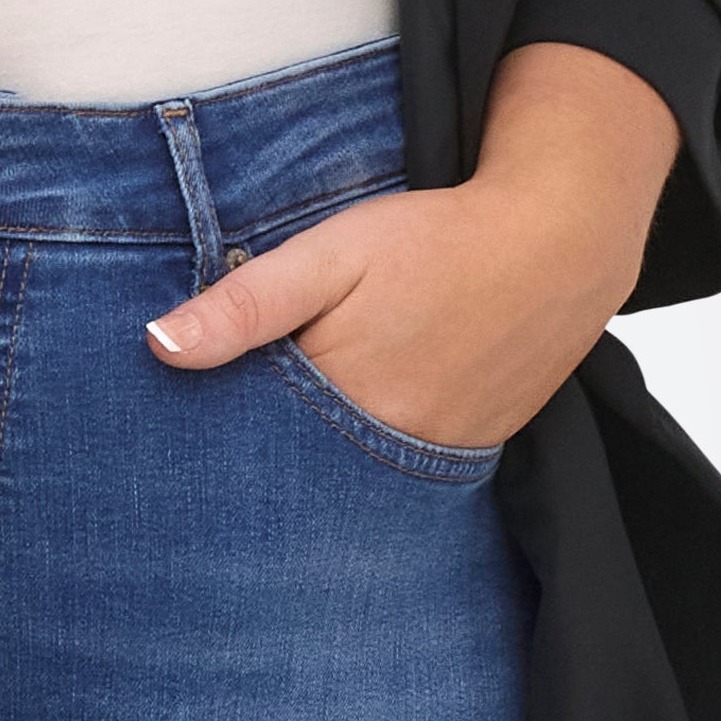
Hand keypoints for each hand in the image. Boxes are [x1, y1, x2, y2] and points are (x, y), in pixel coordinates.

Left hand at [143, 40, 676, 442]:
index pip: (249, 446)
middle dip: (256, 464)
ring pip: (348, 481)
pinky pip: (398, 473)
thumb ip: (248, 302)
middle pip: (296, 476)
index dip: (211, 439)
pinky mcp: (468, 453)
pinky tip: (350, 433)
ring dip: (312, 466)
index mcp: (343, 399)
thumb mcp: (332, 253)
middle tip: (224, 446)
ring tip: (287, 443)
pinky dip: (366, 459)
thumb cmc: (438, 239)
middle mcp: (390, 448)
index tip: (173, 439)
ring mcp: (435, 459)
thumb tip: (158, 346)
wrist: (562, 241)